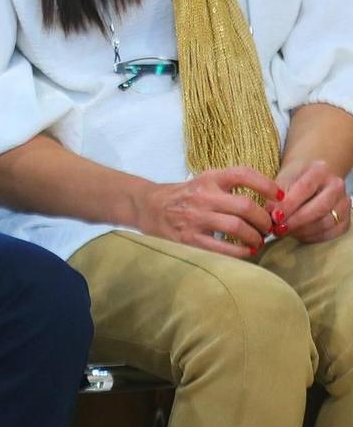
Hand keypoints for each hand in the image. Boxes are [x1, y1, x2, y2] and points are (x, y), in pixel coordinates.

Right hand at [131, 166, 277, 257]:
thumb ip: (231, 188)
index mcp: (208, 178)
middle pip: (246, 206)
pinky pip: (223, 249)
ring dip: (255, 237)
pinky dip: (242, 252)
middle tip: (269, 227)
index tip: (279, 197)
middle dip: (265, 220)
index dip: (267, 185)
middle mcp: (202, 196)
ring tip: (258, 241)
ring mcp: (194, 218)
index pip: (243, 174)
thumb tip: (272, 204)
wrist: (147, 207)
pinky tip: (246, 252)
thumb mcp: (205, 182)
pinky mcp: (188, 239)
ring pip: (237, 227)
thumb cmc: (184, 196)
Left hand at [272, 159, 350, 243]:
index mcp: (320, 171)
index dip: (289, 205)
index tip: (274, 217)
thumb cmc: (294, 178)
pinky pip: (331, 233)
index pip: (305, 188)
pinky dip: (312, 236)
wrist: (312, 178)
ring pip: (326, 222)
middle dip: (296, 221)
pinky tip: (298, 234)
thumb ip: (275, 195)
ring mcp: (344, 203)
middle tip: (278, 229)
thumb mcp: (282, 178)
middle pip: (319, 208)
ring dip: (302, 230)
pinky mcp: (346, 219)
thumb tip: (270, 215)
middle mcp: (336, 186)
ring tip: (285, 231)